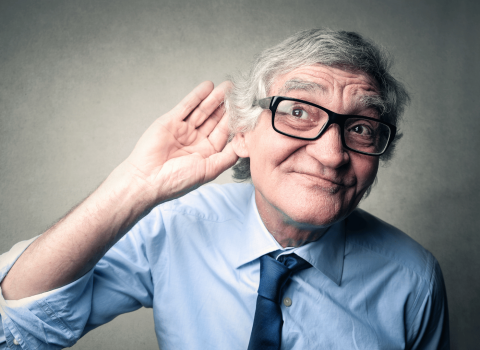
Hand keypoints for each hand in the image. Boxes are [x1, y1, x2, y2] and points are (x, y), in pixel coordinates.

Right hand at [124, 81, 238, 202]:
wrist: (147, 179)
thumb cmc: (177, 180)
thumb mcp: (209, 170)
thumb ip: (227, 157)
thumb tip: (244, 146)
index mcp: (206, 153)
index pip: (224, 132)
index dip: (234, 121)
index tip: (246, 109)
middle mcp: (196, 140)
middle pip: (214, 119)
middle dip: (226, 106)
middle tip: (239, 93)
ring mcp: (183, 130)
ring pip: (202, 110)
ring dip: (214, 98)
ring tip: (228, 86)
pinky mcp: (170, 121)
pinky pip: (186, 106)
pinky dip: (197, 96)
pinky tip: (208, 86)